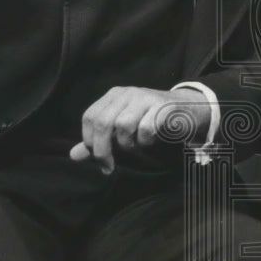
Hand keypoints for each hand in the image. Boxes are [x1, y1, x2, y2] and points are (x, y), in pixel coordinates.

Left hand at [68, 86, 210, 173]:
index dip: (90, 142)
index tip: (99, 160)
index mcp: (114, 95)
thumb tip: (73, 156)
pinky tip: (151, 141)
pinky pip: (145, 129)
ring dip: (128, 144)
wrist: (187, 110)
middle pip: (103, 122)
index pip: (90, 117)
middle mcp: (127, 93)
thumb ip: (99, 141)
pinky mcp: (162, 107)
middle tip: (108, 167)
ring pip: (123, 126)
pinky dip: (145, 142)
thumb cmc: (150, 120)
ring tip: (136, 146)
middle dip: (103, 150)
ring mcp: (145, 97)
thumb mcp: (122, 130)